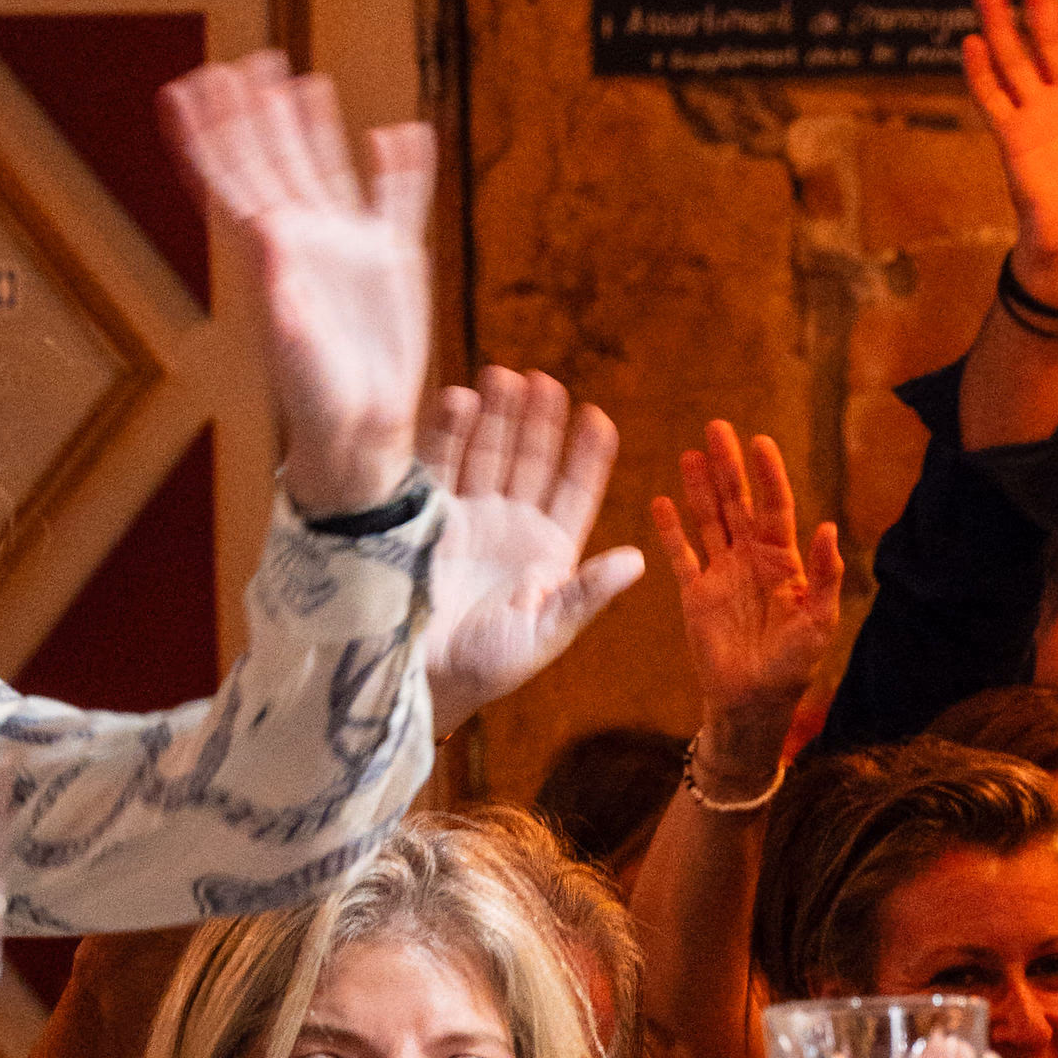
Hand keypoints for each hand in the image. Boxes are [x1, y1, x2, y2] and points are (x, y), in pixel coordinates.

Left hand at [161, 53, 433, 522]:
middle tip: (247, 63)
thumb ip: (281, 286)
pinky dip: (402, 171)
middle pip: (272, 160)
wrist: (358, 428)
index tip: (192, 83)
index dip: (210, 131)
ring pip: (327, 169)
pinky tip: (402, 137)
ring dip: (315, 128)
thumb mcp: (293, 344)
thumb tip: (270, 223)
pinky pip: (398, 203)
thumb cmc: (313, 397)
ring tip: (304, 82)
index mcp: (266, 254)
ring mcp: (347, 246)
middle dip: (256, 113)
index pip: (232, 178)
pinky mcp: (393, 262)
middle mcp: (302, 239)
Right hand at [417, 367, 651, 722]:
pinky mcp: (425, 517)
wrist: (419, 680)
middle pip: (531, 461)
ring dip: (496, 416)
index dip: (588, 455)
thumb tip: (638, 560)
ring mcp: (469, 518)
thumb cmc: (488, 666)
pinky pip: (439, 465)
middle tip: (544, 382)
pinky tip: (458, 400)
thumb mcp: (545, 633)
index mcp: (552, 552)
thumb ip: (587, 593)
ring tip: (503, 376)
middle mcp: (512, 527)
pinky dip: (448, 433)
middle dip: (539, 422)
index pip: (577, 491)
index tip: (599, 417)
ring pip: (488, 453)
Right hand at [652, 421, 843, 755]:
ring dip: (699, 488)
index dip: (768, 475)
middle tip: (716, 428)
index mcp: (783, 563)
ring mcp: (721, 575)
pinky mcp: (695, 595)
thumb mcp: (819, 622)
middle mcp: (751, 561)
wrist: (753, 702)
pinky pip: (680, 555)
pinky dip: (670, 530)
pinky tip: (660, 501)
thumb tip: (827, 527)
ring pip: (708, 521)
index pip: (775, 508)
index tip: (759, 441)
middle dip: (728, 467)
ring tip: (690, 455)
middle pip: (737, 504)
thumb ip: (825, 576)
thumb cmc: (793, 666)